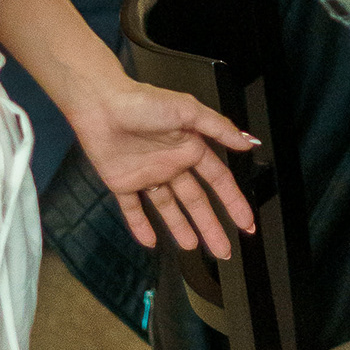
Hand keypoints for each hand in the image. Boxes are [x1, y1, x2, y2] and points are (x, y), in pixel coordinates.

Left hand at [69, 76, 258, 257]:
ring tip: (192, 247)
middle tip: (223, 249)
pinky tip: (149, 242)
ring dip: (181, 228)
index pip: (218, 181)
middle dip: (211, 225)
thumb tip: (248, 143)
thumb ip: (219, 128)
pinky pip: (132, 209)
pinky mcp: (122, 182)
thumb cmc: (143, 101)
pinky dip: (140, 226)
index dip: (234, 201)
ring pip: (168, 208)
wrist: (101, 104)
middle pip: (196, 201)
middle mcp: (171, 163)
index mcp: (190, 147)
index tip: (245, 222)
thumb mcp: (189, 110)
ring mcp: (147, 174)